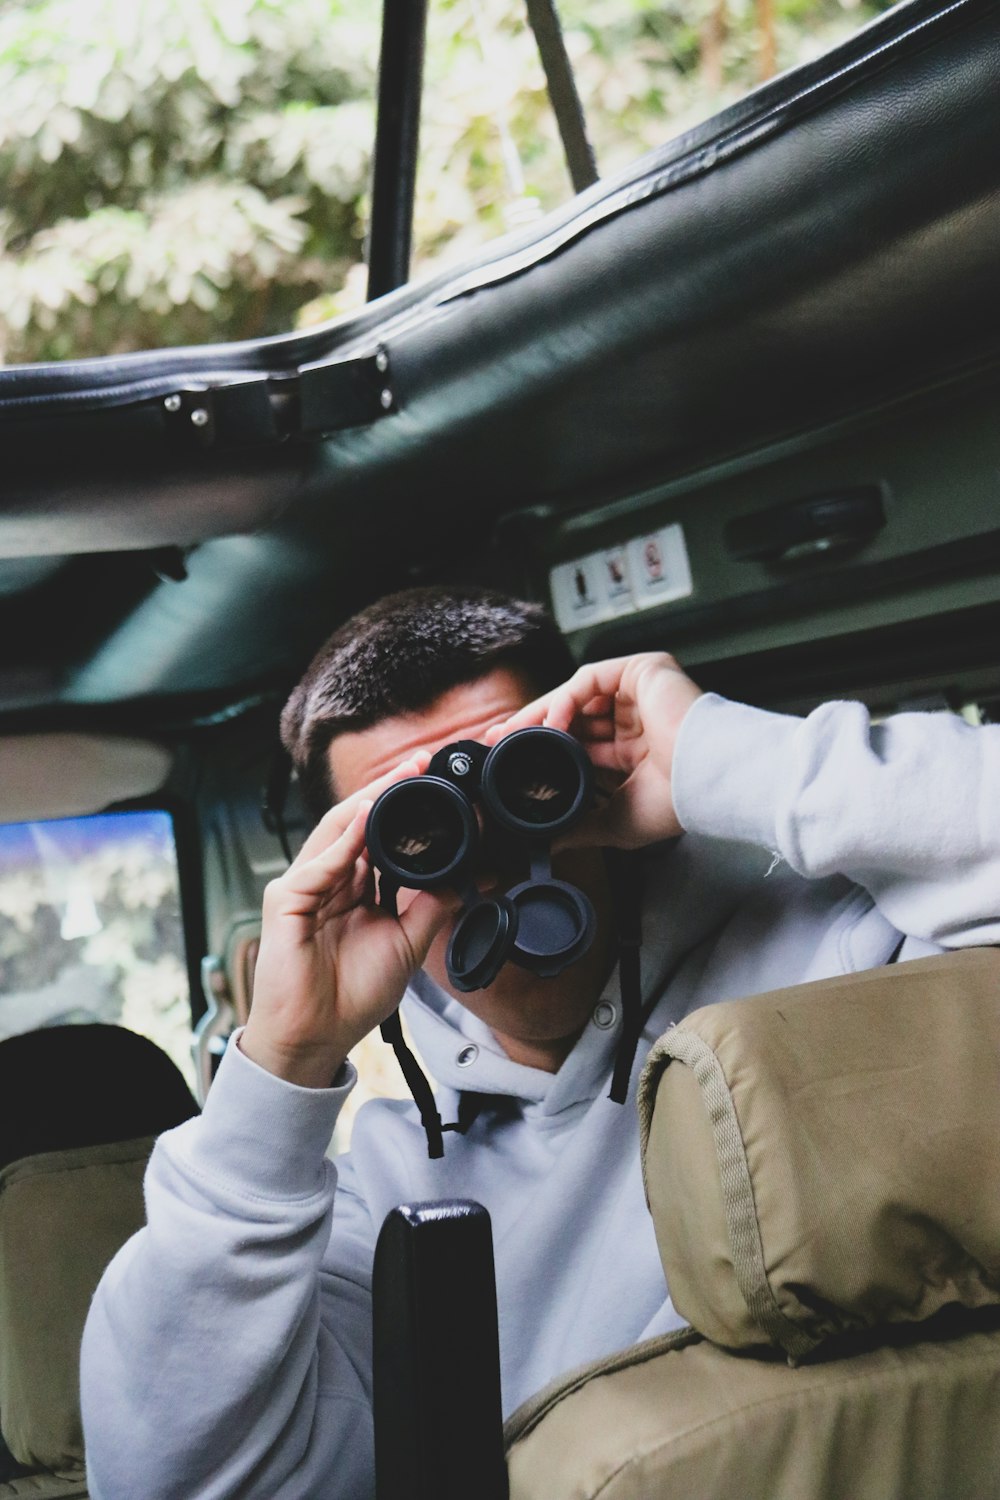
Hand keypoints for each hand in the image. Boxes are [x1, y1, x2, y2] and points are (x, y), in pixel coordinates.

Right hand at [241, 755, 457, 1086]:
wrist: (316, 1037)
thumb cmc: (350, 995)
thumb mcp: (407, 943)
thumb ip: (430, 906)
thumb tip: (466, 877)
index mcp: (350, 887)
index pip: (377, 834)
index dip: (404, 807)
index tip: (436, 783)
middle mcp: (325, 879)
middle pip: (358, 821)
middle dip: (389, 789)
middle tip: (423, 762)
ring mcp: (303, 886)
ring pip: (338, 830)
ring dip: (371, 799)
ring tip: (403, 773)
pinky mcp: (286, 900)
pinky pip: (321, 863)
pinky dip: (347, 840)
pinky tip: (369, 815)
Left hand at [487, 653, 701, 849]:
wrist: (707, 782)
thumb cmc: (676, 802)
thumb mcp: (616, 819)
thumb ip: (580, 826)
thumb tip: (548, 844)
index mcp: (633, 749)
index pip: (579, 742)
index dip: (542, 748)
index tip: (507, 758)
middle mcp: (635, 716)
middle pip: (572, 715)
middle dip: (531, 727)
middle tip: (496, 738)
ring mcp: (639, 691)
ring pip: (576, 695)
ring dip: (540, 712)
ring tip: (511, 732)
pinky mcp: (642, 670)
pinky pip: (591, 681)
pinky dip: (565, 698)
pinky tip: (548, 722)